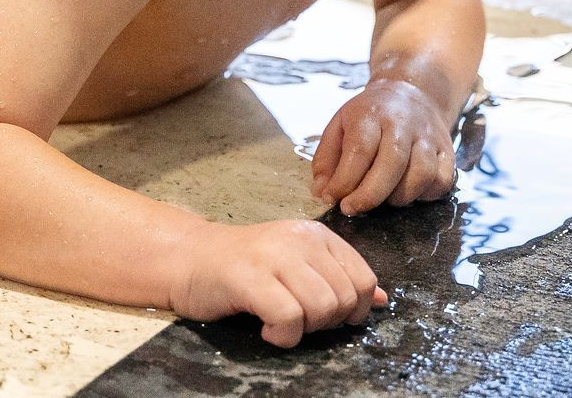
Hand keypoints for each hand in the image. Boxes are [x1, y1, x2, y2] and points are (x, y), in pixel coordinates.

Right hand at [170, 219, 386, 347]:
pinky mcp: (249, 277)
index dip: (353, 310)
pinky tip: (266, 328)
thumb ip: (338, 279)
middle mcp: (300, 239)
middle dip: (325, 322)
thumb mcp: (298, 266)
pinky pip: (289, 317)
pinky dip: (282, 335)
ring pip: (322, 307)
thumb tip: (382, 300)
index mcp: (318, 235)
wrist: (188, 259)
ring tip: (280, 321)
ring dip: (304, 329)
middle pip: (344, 298)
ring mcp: (274, 256)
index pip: (363, 279)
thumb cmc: (246, 268)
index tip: (323, 314)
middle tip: (296, 318)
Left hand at [311, 79, 455, 215]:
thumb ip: (326, 161)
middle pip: (392, 163)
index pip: (360, 150)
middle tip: (352, 208)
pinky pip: (443, 180)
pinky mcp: (447, 150)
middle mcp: (403, 123)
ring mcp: (428, 137)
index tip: (335, 199)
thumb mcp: (339, 125)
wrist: (411, 92)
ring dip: (400, 196)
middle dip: (370, 195)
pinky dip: (426, 194)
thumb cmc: (370, 115)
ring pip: (422, 173)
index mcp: (371, 114)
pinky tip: (409, 193)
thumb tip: (322, 194)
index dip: (345, 181)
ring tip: (383, 199)